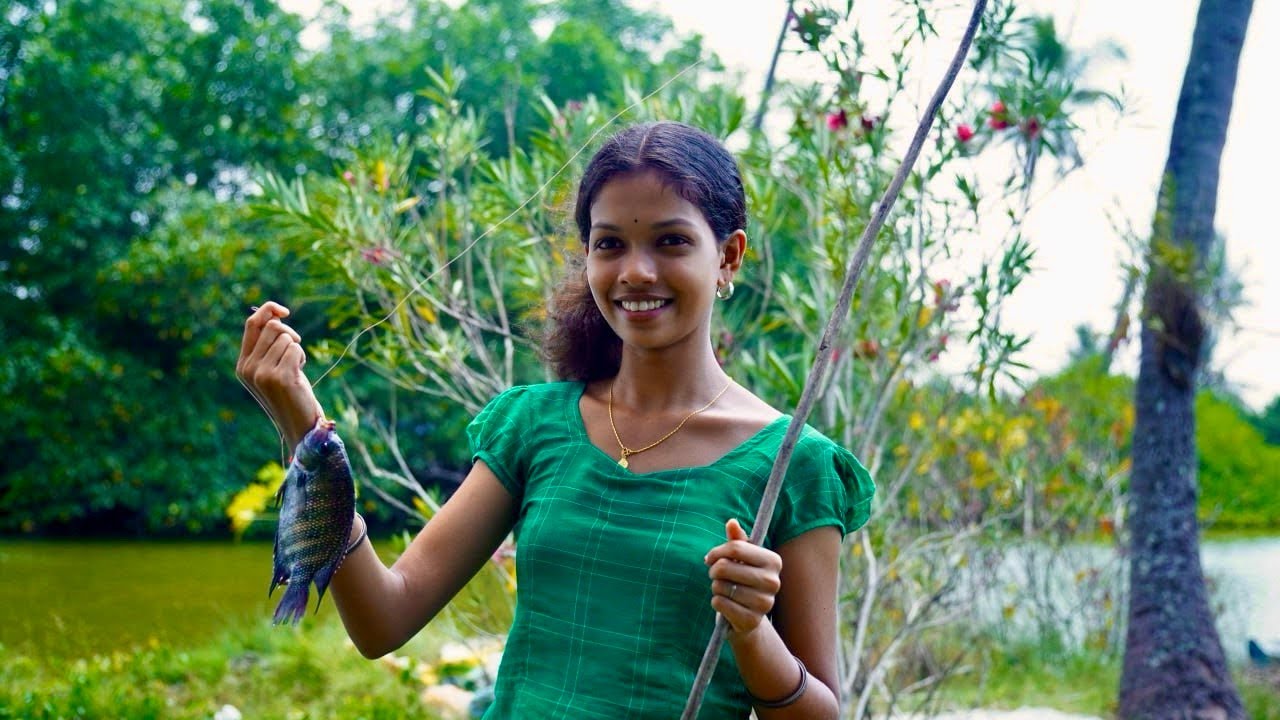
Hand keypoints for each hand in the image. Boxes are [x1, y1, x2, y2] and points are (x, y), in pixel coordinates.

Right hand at [235, 301, 323, 444]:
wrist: (298, 424)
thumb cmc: (290, 393)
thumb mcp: (273, 367)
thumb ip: (268, 345)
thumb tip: (274, 314)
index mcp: (242, 364)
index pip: (251, 325)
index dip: (267, 310)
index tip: (284, 310)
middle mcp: (247, 368)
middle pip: (272, 327)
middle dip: (290, 333)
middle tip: (296, 350)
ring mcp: (262, 373)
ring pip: (286, 338)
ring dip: (297, 350)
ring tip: (295, 369)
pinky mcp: (279, 377)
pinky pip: (295, 349)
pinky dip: (301, 357)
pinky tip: (298, 374)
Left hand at [705, 518, 781, 635]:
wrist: (748, 616)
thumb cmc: (742, 580)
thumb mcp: (740, 558)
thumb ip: (736, 540)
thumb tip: (731, 522)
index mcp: (774, 561)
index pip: (736, 547)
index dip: (717, 551)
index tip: (709, 558)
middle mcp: (774, 582)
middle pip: (725, 566)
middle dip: (714, 571)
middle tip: (716, 576)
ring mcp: (765, 603)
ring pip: (721, 586)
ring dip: (716, 588)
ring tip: (724, 590)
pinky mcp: (752, 620)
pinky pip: (720, 603)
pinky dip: (716, 602)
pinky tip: (725, 604)